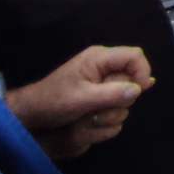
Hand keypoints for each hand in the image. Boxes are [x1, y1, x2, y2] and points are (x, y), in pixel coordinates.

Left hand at [5, 44, 152, 159]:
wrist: (31, 114)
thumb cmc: (53, 102)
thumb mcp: (81, 99)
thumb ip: (111, 93)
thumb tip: (140, 88)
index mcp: (100, 58)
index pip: (135, 56)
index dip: (142, 72)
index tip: (138, 93)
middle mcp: (104, 65)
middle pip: (132, 76)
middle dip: (123, 96)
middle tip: (102, 108)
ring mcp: (102, 79)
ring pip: (126, 92)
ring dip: (114, 108)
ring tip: (92, 116)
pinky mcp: (100, 92)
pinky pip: (117, 100)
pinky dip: (109, 111)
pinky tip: (95, 117)